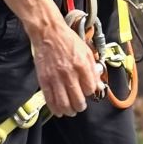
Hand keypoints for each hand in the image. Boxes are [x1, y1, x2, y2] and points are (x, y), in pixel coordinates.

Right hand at [3, 0, 101, 115]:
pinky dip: (55, 109)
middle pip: (78, 100)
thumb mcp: (86, 51)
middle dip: (80, 106)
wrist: (48, 32)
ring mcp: (56, 78)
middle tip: (80, 106)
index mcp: (82, 65)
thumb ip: (93, 68)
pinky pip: (50, 100)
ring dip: (69, 110)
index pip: (90, 88)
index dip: (90, 92)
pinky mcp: (44, 80)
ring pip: (64, 104)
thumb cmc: (68, 40)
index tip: (87, 91)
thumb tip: (98, 84)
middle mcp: (69, 73)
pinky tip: (59, 110)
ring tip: (71, 110)